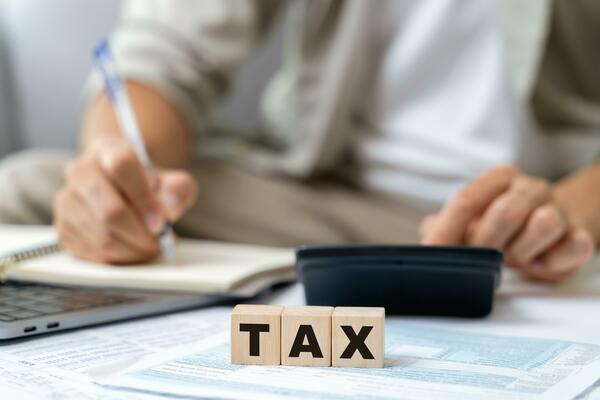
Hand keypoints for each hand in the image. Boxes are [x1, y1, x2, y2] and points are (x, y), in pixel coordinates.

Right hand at [54, 137, 197, 263]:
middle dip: (141, 234)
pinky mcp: (63, 228)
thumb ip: (178, 190)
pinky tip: (133, 252)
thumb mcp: (172, 181)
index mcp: (107, 150)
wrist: (121, 188)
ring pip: (102, 236)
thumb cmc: (149, 186)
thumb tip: (169, 208)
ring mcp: (67, 200)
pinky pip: (92, 253)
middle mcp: (80, 171)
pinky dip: (119, 259)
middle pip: (110, 211)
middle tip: (160, 243)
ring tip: (151, 249)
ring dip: (133, 250)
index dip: (144, 198)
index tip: (161, 223)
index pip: (122, 166)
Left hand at [420, 165, 594, 281]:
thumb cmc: (499, 228)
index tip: (433, 253)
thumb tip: (427, 241)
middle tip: (481, 257)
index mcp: (499, 178)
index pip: (466, 200)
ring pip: (544, 223)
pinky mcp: (578, 237)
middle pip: (507, 211)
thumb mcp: (467, 223)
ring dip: (521, 251)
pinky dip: (551, 262)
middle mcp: (530, 188)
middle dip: (487, 243)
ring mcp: (558, 210)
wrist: (547, 233)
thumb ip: (443, 227)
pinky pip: (573, 247)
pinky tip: (538, 264)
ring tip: (513, 259)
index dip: (446, 231)